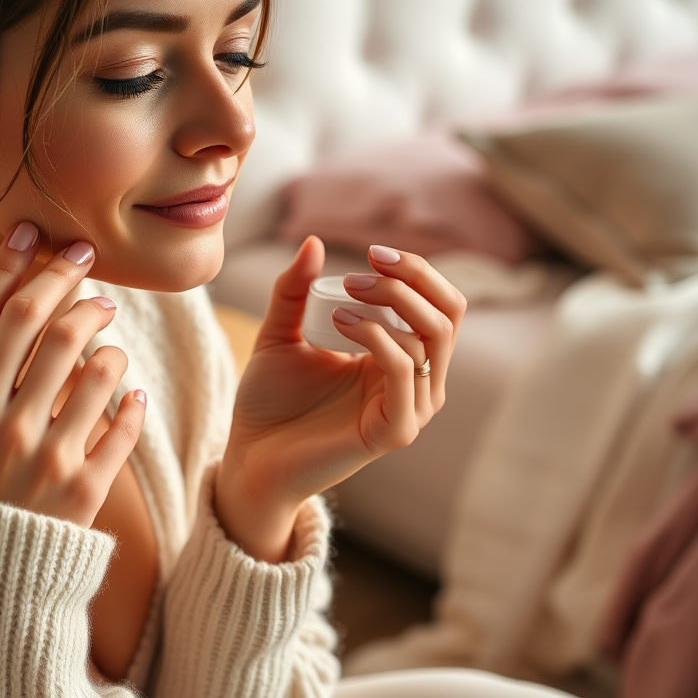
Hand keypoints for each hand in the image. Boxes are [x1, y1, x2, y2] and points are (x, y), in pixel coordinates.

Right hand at [0, 223, 146, 527]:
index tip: (33, 232)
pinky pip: (120, 428)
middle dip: (67, 280)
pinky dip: (131, 400)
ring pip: (90, 365)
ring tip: (109, 330)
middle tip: (87, 261)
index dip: (10, 264)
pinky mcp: (81, 492)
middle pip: (40, 325)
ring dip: (106, 336)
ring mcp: (39, 458)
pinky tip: (130, 386)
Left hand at [216, 237, 465, 560]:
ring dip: (390, 303)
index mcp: (401, 357)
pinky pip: (405, 371)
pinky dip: (377, 336)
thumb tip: (314, 242)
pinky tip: (340, 323)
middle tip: (360, 271)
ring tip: (341, 295)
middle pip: (449, 315)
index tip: (373, 252)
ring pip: (432, 339)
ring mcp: (410, 408)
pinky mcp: (395, 431)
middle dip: (412, 279)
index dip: (417, 271)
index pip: (439, 305)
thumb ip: (294, 290)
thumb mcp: (280, 332)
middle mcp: (415, 382)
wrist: (249, 456)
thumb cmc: (269, 401)